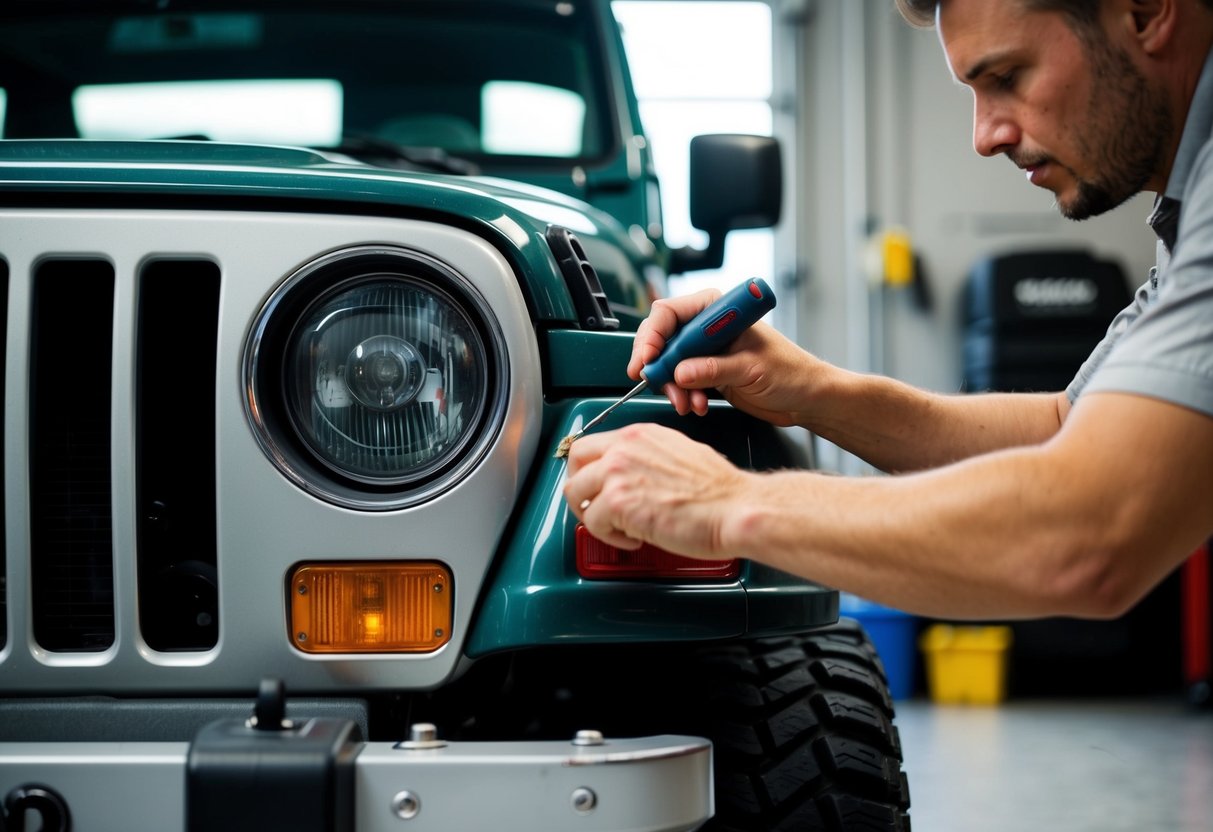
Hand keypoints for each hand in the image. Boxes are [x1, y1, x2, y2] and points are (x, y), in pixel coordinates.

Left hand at [563, 423, 751, 557]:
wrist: (735, 508)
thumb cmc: (719, 492)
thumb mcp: (678, 455)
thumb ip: (647, 460)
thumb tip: (632, 478)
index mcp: (639, 435)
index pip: (591, 444)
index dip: (587, 469)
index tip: (593, 485)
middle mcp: (624, 448)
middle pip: (574, 463)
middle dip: (580, 489)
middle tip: (594, 508)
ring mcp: (618, 474)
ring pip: (575, 494)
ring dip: (593, 516)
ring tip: (619, 528)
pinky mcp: (619, 503)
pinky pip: (593, 524)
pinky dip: (610, 537)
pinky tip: (634, 538)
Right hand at [630, 289, 816, 425]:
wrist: (806, 398)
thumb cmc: (792, 371)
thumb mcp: (750, 369)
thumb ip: (713, 369)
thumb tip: (680, 372)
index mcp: (718, 312)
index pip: (670, 313)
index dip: (652, 335)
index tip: (648, 359)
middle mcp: (708, 328)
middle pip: (662, 338)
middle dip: (658, 364)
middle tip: (657, 383)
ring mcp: (706, 351)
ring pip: (668, 364)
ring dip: (672, 386)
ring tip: (687, 402)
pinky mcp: (707, 372)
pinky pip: (681, 382)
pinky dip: (683, 395)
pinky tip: (697, 405)